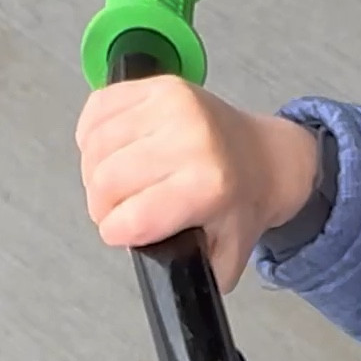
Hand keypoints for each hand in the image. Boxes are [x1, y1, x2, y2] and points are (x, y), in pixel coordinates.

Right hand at [76, 76, 317, 288]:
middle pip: (104, 182)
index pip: (129, 219)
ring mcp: (172, 105)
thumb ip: (191, 275)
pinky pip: (97, 110)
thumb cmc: (241, 202)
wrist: (267, 156)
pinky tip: (112, 150)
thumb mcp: (225, 258)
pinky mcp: (158, 84)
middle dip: (102, 206)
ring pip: (95, 147)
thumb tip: (158, 276)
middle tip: (118, 211)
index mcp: (208, 185)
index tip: (124, 233)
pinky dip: (93, 135)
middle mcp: (190, 139)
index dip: (116, 233)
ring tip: (117, 183)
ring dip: (95, 172)